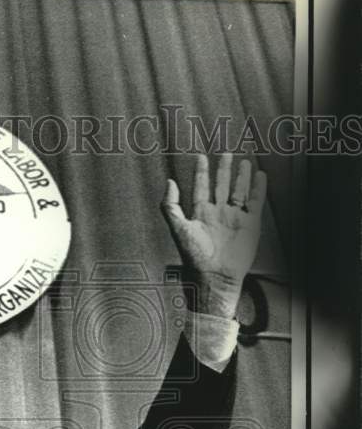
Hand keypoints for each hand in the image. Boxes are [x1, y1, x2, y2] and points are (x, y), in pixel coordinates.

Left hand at [161, 153, 266, 317]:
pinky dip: (259, 188)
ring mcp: (235, 218)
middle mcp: (218, 213)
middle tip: (226, 153)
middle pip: (221, 185)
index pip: (201, 186)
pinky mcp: (250, 224)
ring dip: (241, 176)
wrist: (216, 275)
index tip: (200, 156)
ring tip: (244, 161)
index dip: (200, 172)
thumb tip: (169, 182)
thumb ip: (171, 206)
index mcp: (200, 214)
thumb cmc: (195, 256)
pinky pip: (256, 202)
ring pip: (239, 191)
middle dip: (223, 170)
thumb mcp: (178, 228)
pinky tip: (259, 176)